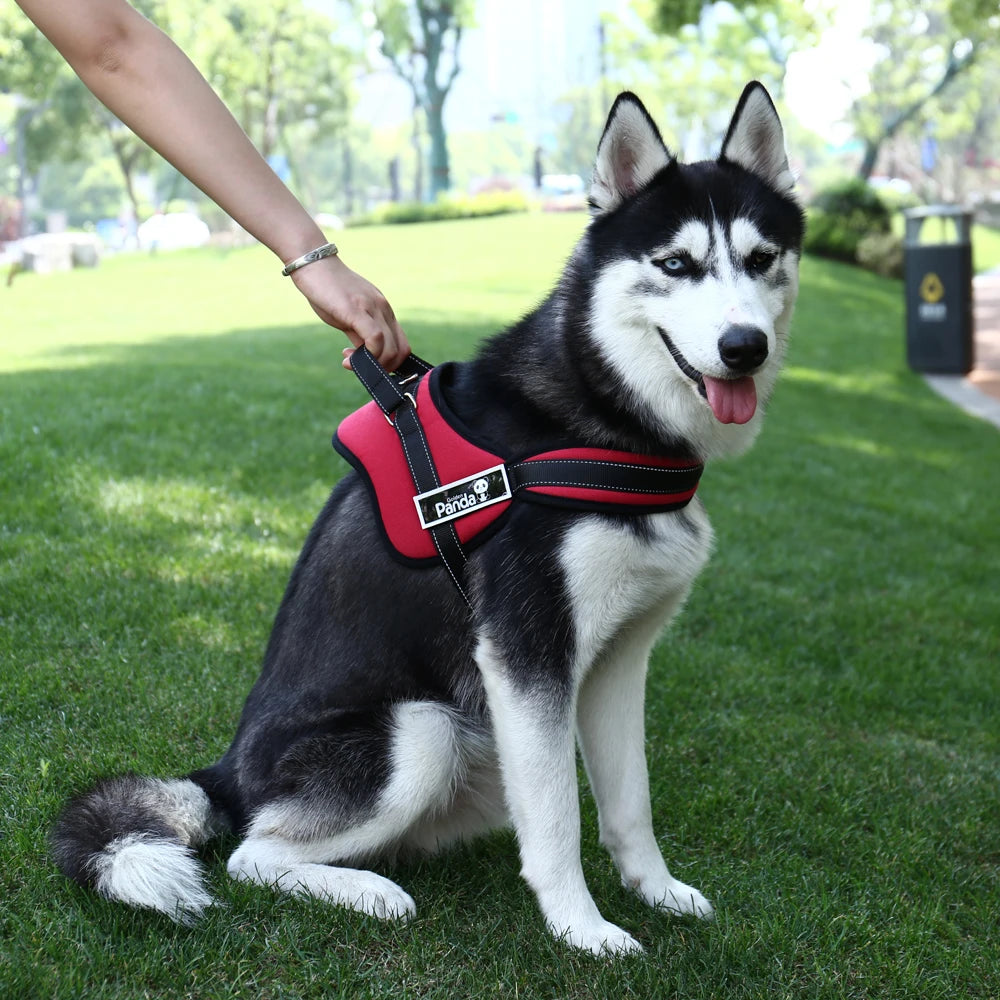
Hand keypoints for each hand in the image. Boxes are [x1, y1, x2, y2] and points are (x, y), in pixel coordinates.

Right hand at [289, 253, 408, 370]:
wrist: (314, 263)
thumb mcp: (348, 316)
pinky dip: (367, 355)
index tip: (368, 366)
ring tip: (349, 362)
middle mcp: (383, 309)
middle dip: (383, 369)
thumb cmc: (328, 290)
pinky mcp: (357, 309)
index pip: (401, 345)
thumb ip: (359, 335)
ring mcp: (372, 308)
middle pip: (401, 350)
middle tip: (359, 367)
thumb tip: (365, 355)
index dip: (389, 363)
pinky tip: (347, 357)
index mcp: (384, 311)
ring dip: (373, 365)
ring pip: (391, 348)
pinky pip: (375, 338)